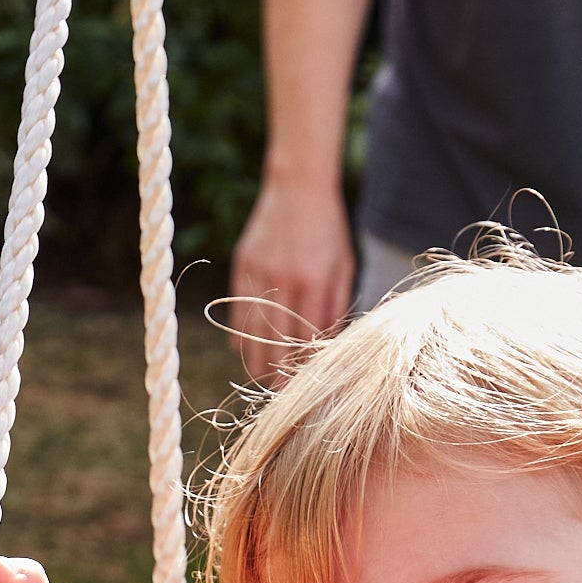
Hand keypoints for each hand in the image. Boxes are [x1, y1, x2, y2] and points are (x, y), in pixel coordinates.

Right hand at [228, 176, 356, 383]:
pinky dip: (239, 332)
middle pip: (277, 340)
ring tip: (260, 379)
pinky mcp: (242, 265)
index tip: (304, 389)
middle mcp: (285, 278)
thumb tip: (329, 348)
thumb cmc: (329, 231)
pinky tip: (243, 349)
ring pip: (253, 329)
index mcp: (316, 281)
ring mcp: (260, 272)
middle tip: (280, 395)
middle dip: (277, 372)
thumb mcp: (344, 266)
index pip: (308, 337)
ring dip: (255, 359)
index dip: (304, 366)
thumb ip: (337, 306)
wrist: (298, 187)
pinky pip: (237, 308)